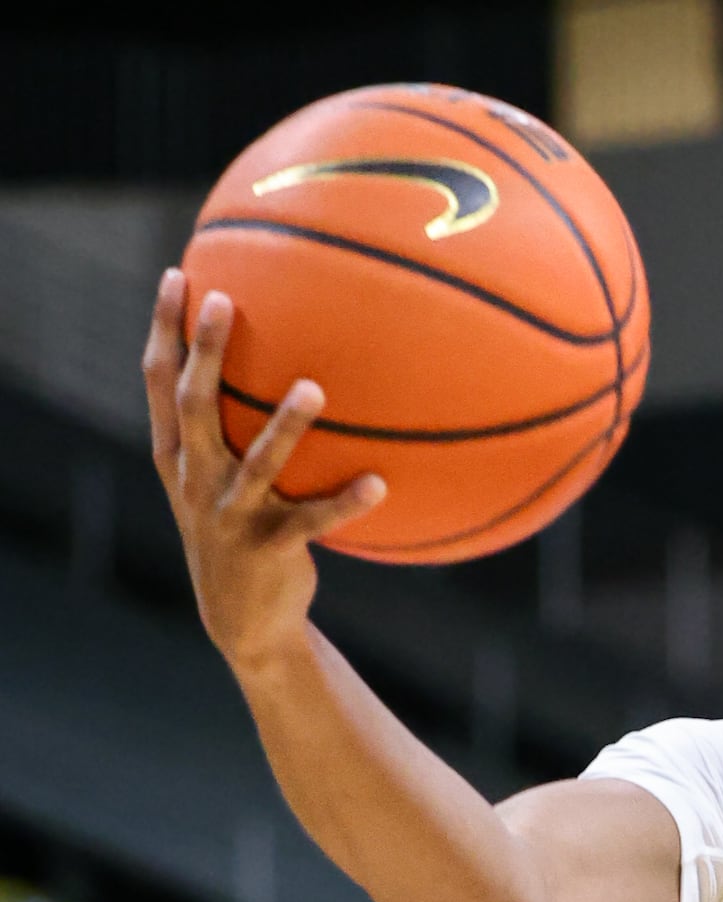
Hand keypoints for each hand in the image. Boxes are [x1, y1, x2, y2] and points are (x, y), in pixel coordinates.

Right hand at [143, 269, 384, 669]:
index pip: (159, 383)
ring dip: (286, 425)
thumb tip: (266, 361)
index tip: (177, 276)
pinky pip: (314, 520)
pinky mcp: (271, 547)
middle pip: (195, 406)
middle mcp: (197, 481)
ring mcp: (232, 515)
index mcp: (178, 459)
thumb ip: (222, 431)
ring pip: (258, 462)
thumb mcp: (214, 483)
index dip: (165, 330)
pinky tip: (380, 484)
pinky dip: (346, 503)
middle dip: (208, 353)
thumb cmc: (236, 533)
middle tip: (225, 301)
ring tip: (314, 387)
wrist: (241, 621)